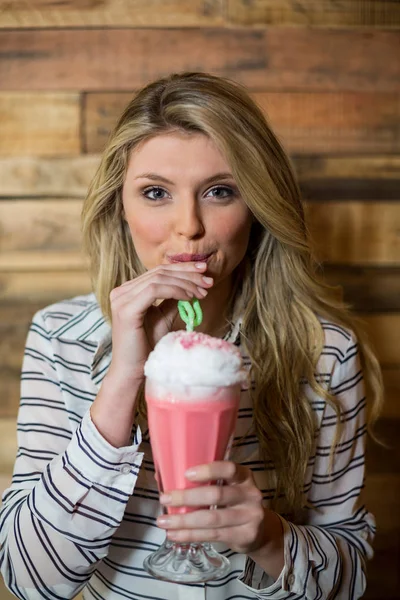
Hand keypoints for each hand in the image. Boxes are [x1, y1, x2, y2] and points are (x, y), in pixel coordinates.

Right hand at [90, 262, 212, 446]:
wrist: (133, 371)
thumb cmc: (147, 347)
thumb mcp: (164, 318)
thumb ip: (173, 300)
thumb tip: (191, 284)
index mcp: (129, 291)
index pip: (158, 271)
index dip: (183, 268)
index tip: (204, 271)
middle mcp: (122, 291)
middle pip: (159, 272)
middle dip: (188, 274)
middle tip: (208, 281)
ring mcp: (121, 299)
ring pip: (159, 279)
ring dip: (185, 283)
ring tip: (202, 292)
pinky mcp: (126, 309)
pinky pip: (154, 290)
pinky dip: (175, 291)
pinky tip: (189, 298)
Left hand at [156, 461, 270, 554]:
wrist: (260, 531)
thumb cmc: (234, 503)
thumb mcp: (227, 487)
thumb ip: (203, 481)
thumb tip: (162, 475)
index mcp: (244, 476)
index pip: (229, 469)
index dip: (208, 471)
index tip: (186, 474)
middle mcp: (250, 494)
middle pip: (216, 495)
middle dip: (187, 497)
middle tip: (165, 498)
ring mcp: (250, 516)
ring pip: (212, 518)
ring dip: (184, 520)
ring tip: (163, 521)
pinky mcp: (245, 536)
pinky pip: (213, 535)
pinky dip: (191, 535)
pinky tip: (175, 535)